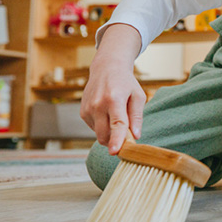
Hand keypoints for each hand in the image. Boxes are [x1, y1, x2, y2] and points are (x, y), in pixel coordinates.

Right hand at [79, 24, 145, 154]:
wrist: (106, 68)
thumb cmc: (126, 83)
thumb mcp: (138, 96)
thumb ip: (137, 116)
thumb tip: (136, 135)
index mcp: (114, 99)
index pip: (116, 124)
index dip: (116, 140)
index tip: (115, 152)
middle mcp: (98, 105)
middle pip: (105, 134)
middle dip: (115, 141)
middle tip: (127, 135)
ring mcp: (88, 109)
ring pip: (99, 134)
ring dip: (110, 132)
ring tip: (117, 115)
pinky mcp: (82, 113)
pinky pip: (94, 129)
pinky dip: (103, 126)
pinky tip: (107, 113)